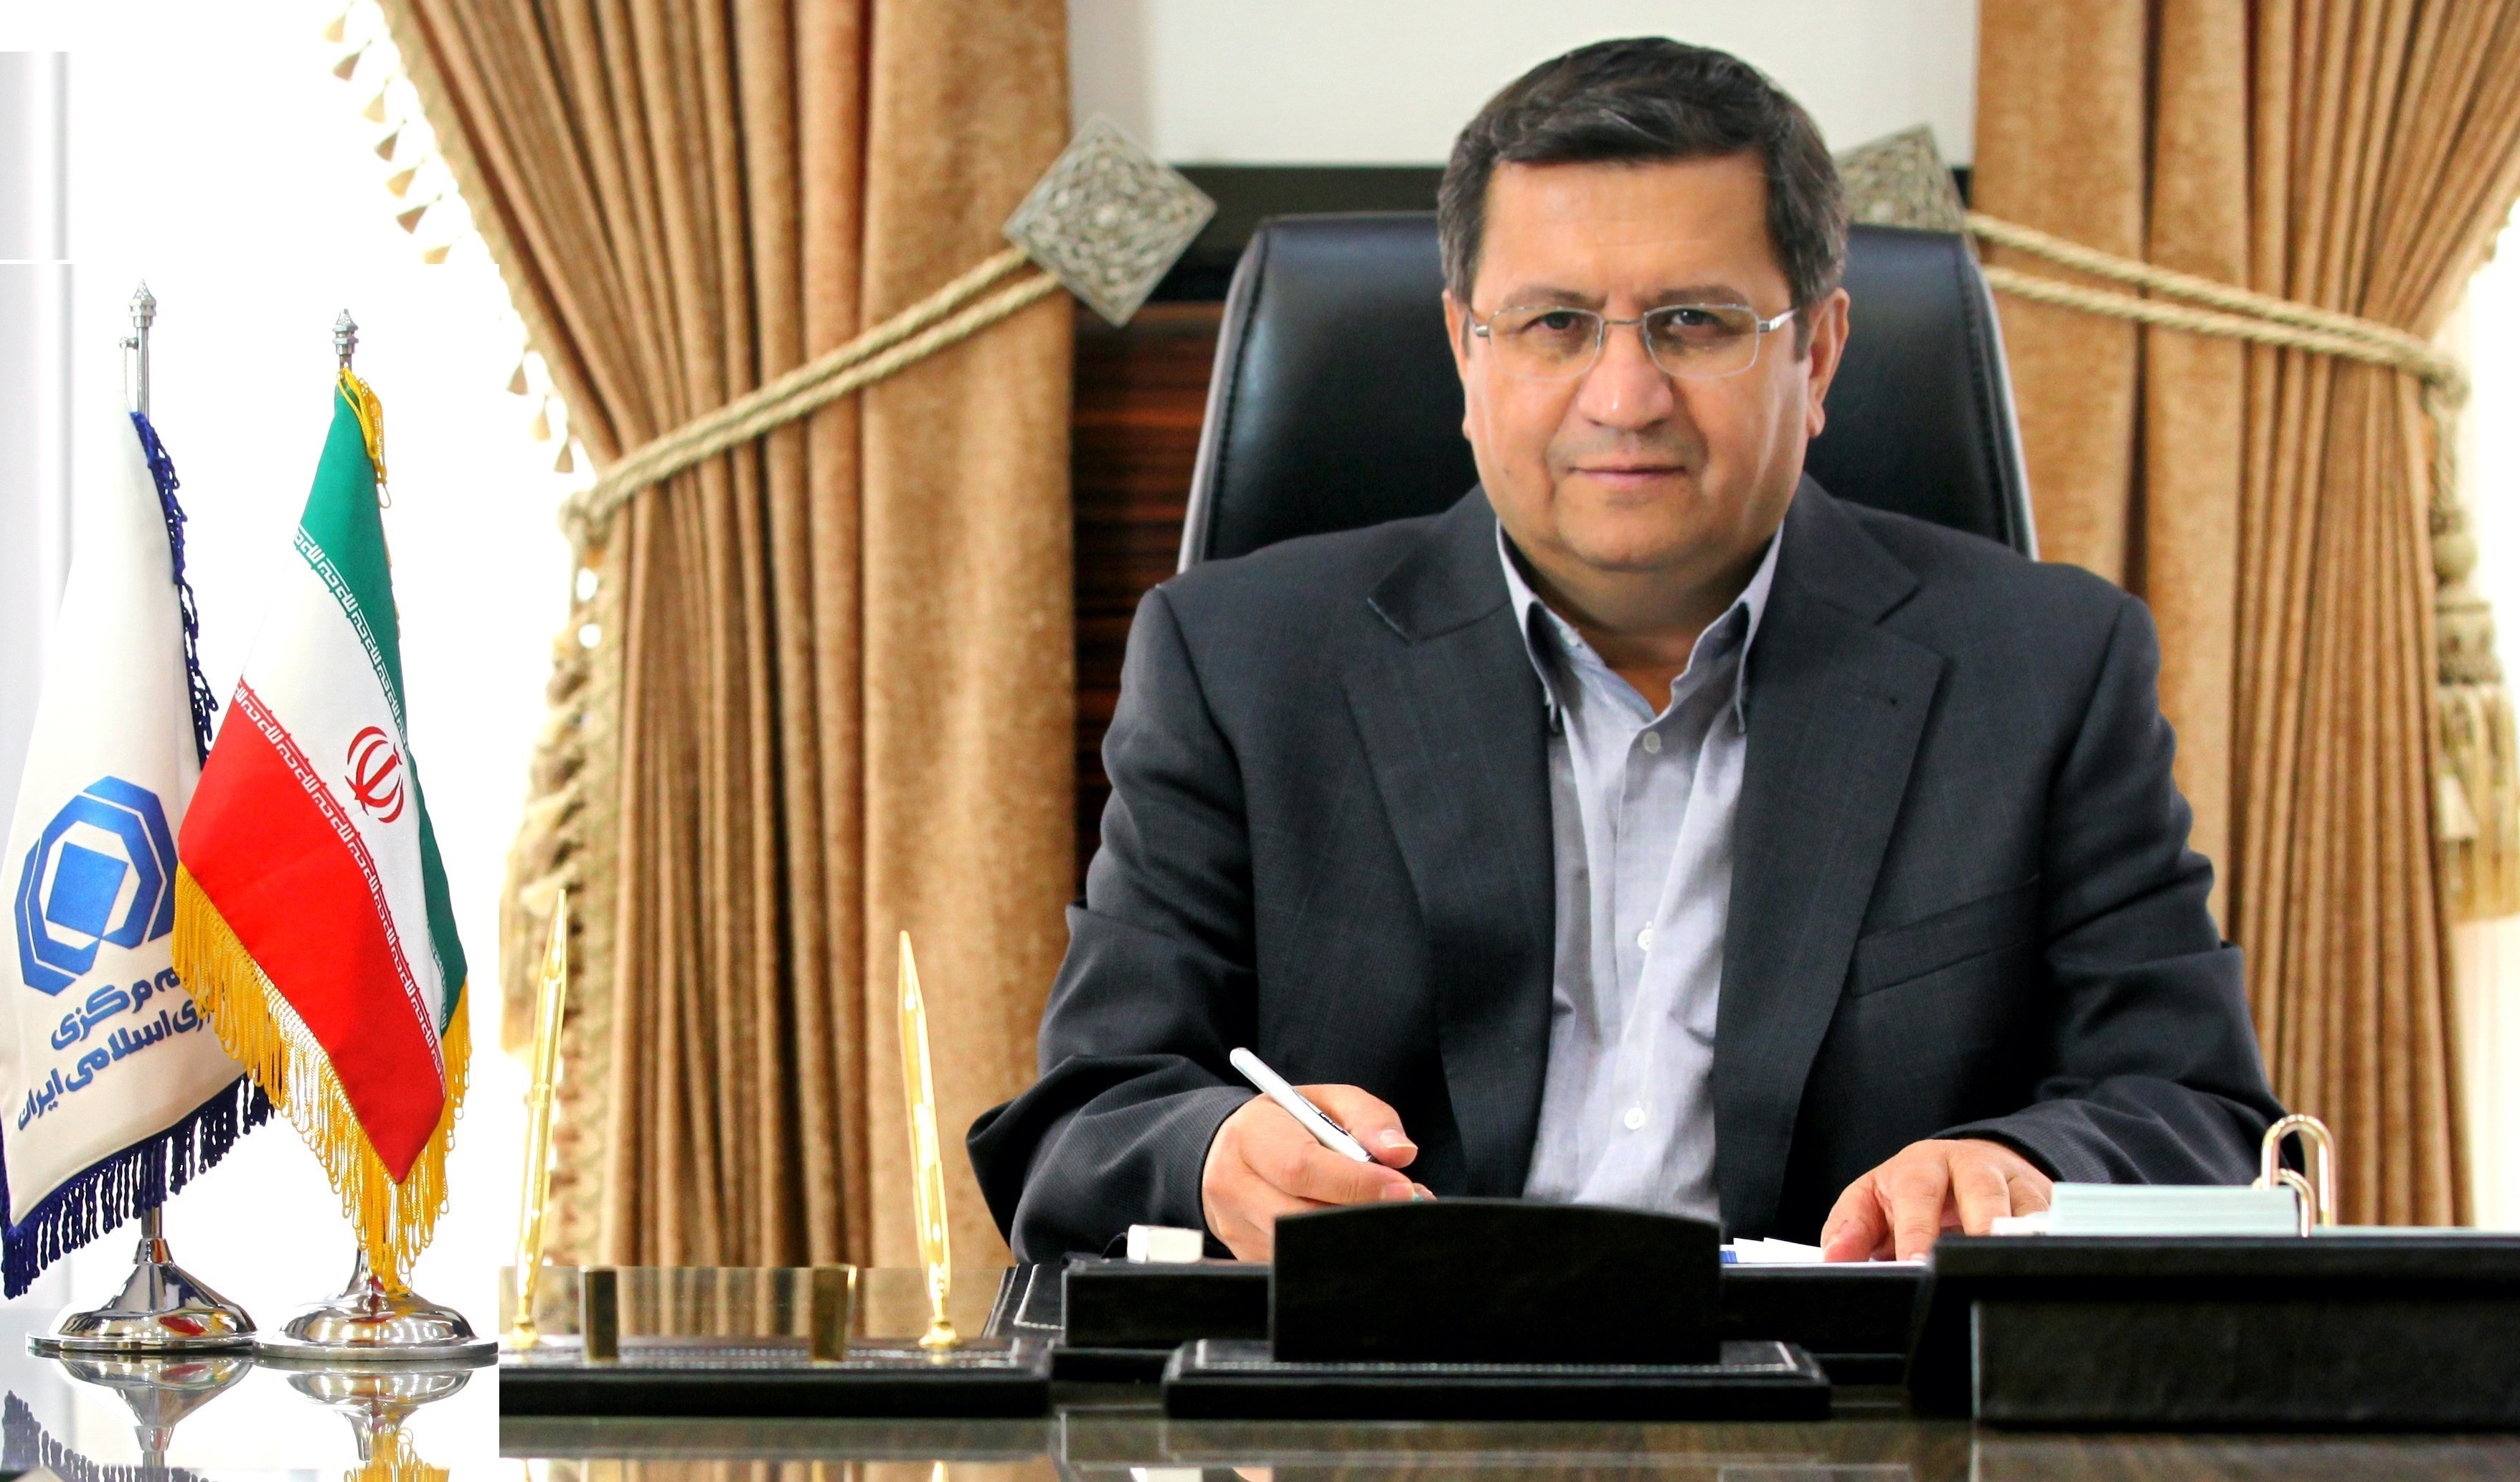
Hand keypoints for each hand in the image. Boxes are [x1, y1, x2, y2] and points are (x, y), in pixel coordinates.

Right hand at [1201, 1084, 1429, 1259]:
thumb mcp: (1329, 1102)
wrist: (1236, 1150)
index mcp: (1250, 1135)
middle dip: (1359, 1216)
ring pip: (1302, 1247)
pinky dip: (1334, 1252)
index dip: (1355, 1183)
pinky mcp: (1246, 1256)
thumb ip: (1369, 1118)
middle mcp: (1233, 1184)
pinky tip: (1352, 1231)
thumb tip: (1401, 1154)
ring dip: (1351, 1237)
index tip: (1401, 1188)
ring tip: (1380, 1216)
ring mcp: (1235, 1226)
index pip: (1301, 1168)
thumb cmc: (1291, 1124)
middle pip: (1300, 1217)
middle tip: (1404, 1209)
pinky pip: (1299, 1263)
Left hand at [1820, 1137, 2052, 1261]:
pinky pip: (2057, 1220)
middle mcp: (1972, 1165)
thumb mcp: (1872, 1201)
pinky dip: (2056, 1241)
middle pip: (1982, 1189)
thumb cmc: (1911, 1190)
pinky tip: (2051, 1264)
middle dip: (1982, 1224)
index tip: (1916, 1263)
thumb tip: (1835, 1257)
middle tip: (1975, 1259)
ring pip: (2027, 1205)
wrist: (1964, 1164)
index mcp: (1921, 1163)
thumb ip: (1850, 1227)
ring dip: (2024, 1236)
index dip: (1917, 1228)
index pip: (1918, 1192)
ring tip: (2016, 1265)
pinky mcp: (2046, 1199)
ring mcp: (2013, 1181)